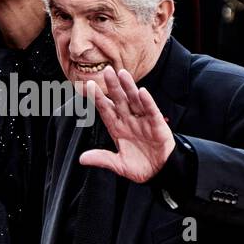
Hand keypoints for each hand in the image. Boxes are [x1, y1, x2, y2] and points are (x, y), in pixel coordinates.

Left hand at [81, 65, 175, 182]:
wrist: (160, 173)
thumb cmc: (140, 167)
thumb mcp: (119, 165)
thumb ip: (102, 159)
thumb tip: (82, 159)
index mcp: (118, 128)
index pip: (106, 110)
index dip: (98, 98)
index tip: (88, 86)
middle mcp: (130, 121)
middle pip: (119, 100)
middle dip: (113, 86)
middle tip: (106, 71)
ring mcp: (143, 121)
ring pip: (135, 100)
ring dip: (129, 87)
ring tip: (123, 74)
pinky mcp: (157, 125)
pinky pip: (151, 111)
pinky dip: (147, 102)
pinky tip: (142, 92)